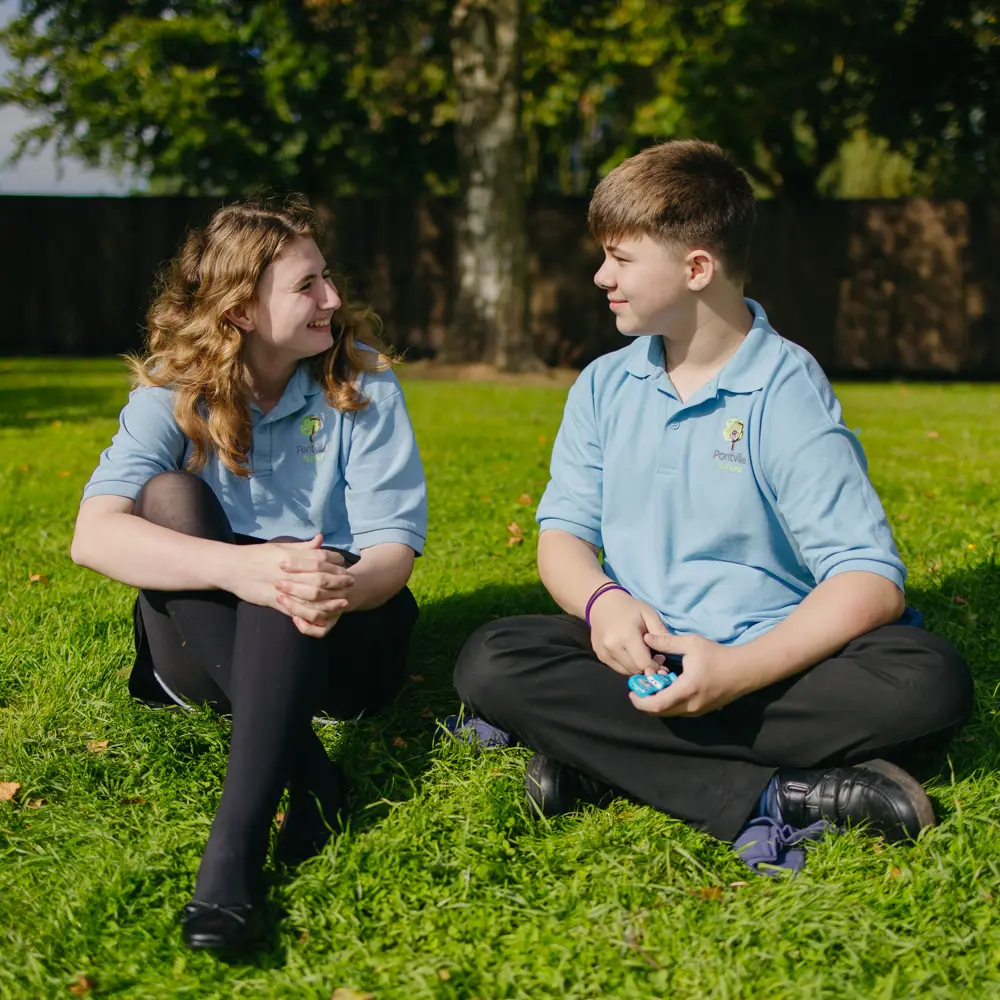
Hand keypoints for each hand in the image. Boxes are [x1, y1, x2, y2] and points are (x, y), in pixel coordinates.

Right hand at [224, 535, 352, 629]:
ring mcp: (284, 587)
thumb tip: (320, 538)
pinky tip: (323, 616)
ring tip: (344, 601)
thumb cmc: (257, 555)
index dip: (337, 562)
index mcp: (293, 555)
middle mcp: (291, 571)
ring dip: (331, 600)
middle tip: (351, 583)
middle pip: (322, 577)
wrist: (233, 568)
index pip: (322, 557)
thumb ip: (303, 546)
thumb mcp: (281, 546)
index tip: (345, 565)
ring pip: (313, 596)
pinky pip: (298, 611)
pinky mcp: (276, 601)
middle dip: (339, 581)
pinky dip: (312, 614)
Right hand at [588, 589, 669, 675]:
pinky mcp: (601, 656)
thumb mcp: (649, 614)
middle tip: (654, 658)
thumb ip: (660, 633)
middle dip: (647, 668)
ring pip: (626, 672)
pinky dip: (627, 666)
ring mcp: (604, 653)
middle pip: (635, 670)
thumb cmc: (629, 607)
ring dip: (637, 668)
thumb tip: (670, 651)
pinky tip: (631, 655)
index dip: (655, 666)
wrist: (601, 603)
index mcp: (626, 636)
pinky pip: (618, 669)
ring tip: (642, 655)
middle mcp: (613, 647)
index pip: (644, 663)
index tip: (661, 660)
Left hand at [630, 632, 747, 716]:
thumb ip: (667, 642)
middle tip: (640, 687)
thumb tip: (646, 638)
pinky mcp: (702, 710)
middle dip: (646, 702)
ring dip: (658, 703)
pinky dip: (669, 703)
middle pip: (660, 712)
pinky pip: (679, 711)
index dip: (641, 701)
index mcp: (686, 689)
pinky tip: (668, 687)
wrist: (745, 669)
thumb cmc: (718, 655)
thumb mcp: (691, 644)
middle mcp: (691, 705)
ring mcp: (698, 710)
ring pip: (670, 712)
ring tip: (653, 685)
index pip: (657, 704)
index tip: (632, 692)